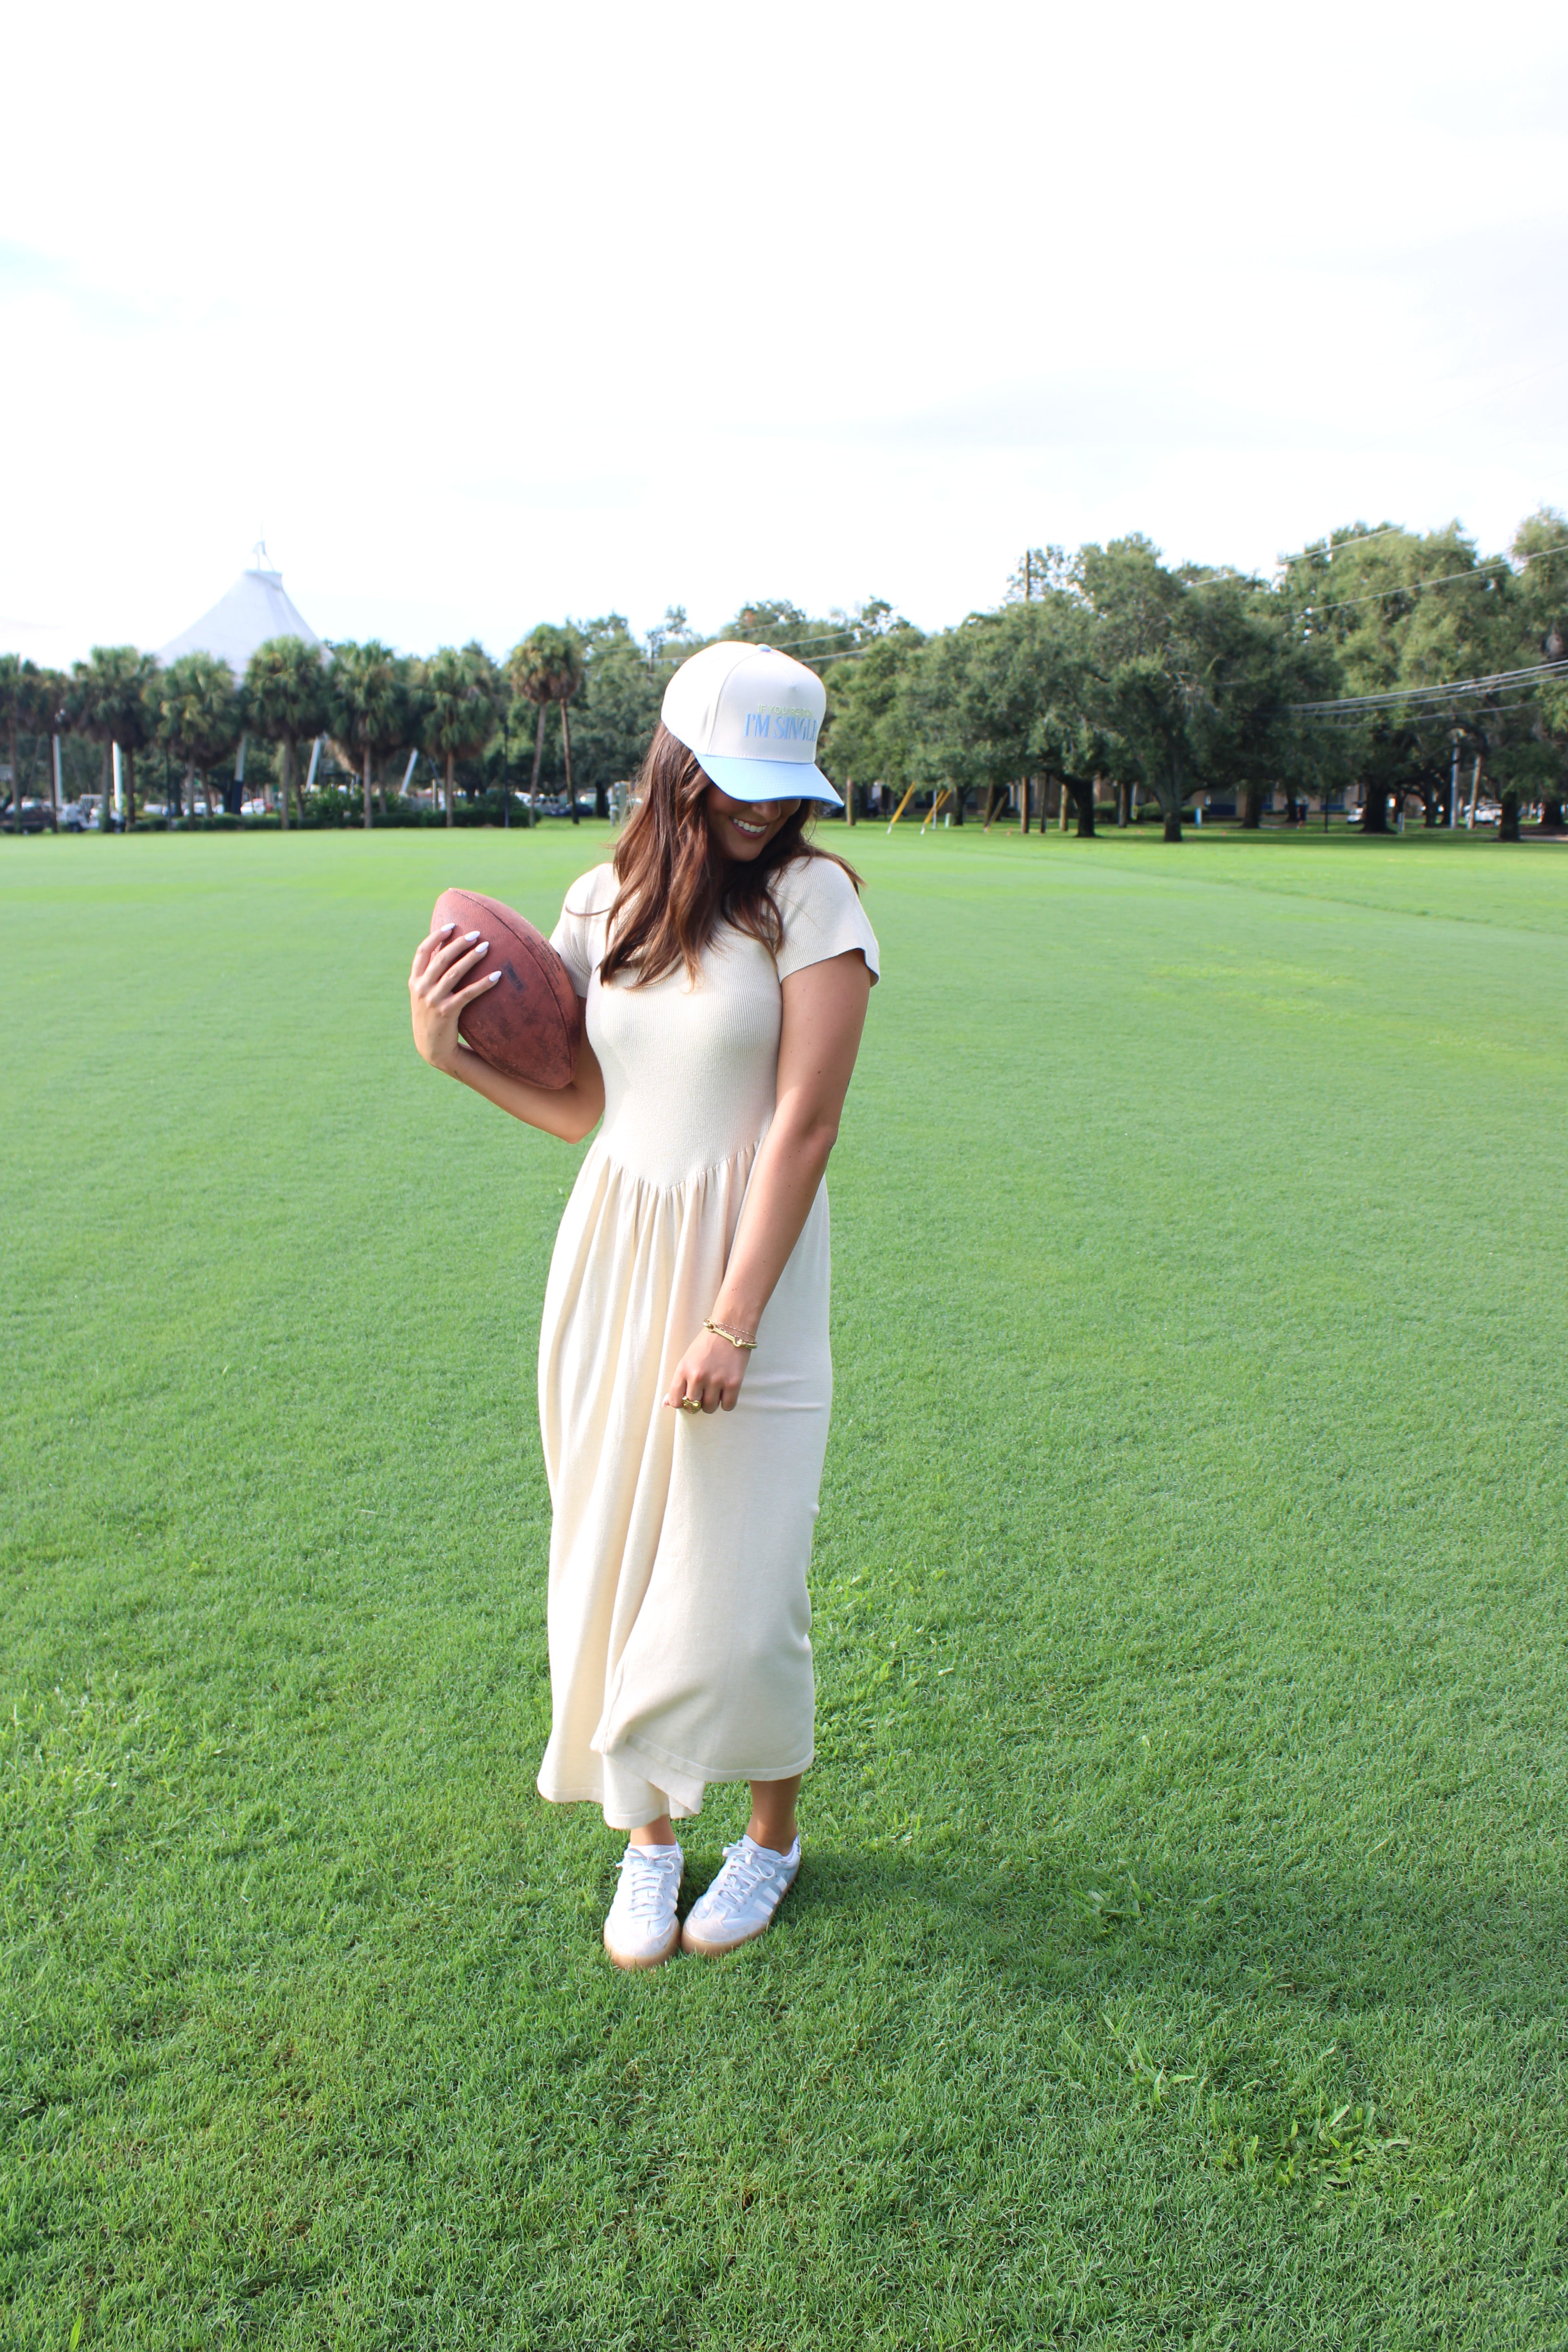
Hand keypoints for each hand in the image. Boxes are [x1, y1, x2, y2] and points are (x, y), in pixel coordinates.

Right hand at [409, 921, 501, 1069]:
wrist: (431, 1049)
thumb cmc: (432, 1018)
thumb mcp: (424, 996)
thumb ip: (430, 977)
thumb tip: (447, 953)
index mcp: (414, 981)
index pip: (422, 952)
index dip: (436, 936)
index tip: (451, 925)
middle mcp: (420, 988)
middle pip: (440, 958)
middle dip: (459, 943)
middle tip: (477, 934)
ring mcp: (432, 1000)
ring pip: (453, 972)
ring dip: (471, 958)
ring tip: (486, 947)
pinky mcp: (446, 1013)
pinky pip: (467, 994)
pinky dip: (483, 984)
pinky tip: (497, 976)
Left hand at [663, 1328, 750, 1415]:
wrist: (730, 1329)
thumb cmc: (707, 1344)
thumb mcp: (687, 1360)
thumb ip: (678, 1382)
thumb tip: (665, 1404)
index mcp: (683, 1370)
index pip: (676, 1401)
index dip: (681, 1403)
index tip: (687, 1398)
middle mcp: (698, 1377)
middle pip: (693, 1407)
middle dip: (697, 1403)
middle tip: (702, 1393)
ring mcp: (716, 1381)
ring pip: (710, 1408)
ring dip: (711, 1403)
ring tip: (715, 1391)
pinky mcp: (733, 1383)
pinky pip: (728, 1406)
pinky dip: (726, 1403)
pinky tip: (726, 1393)